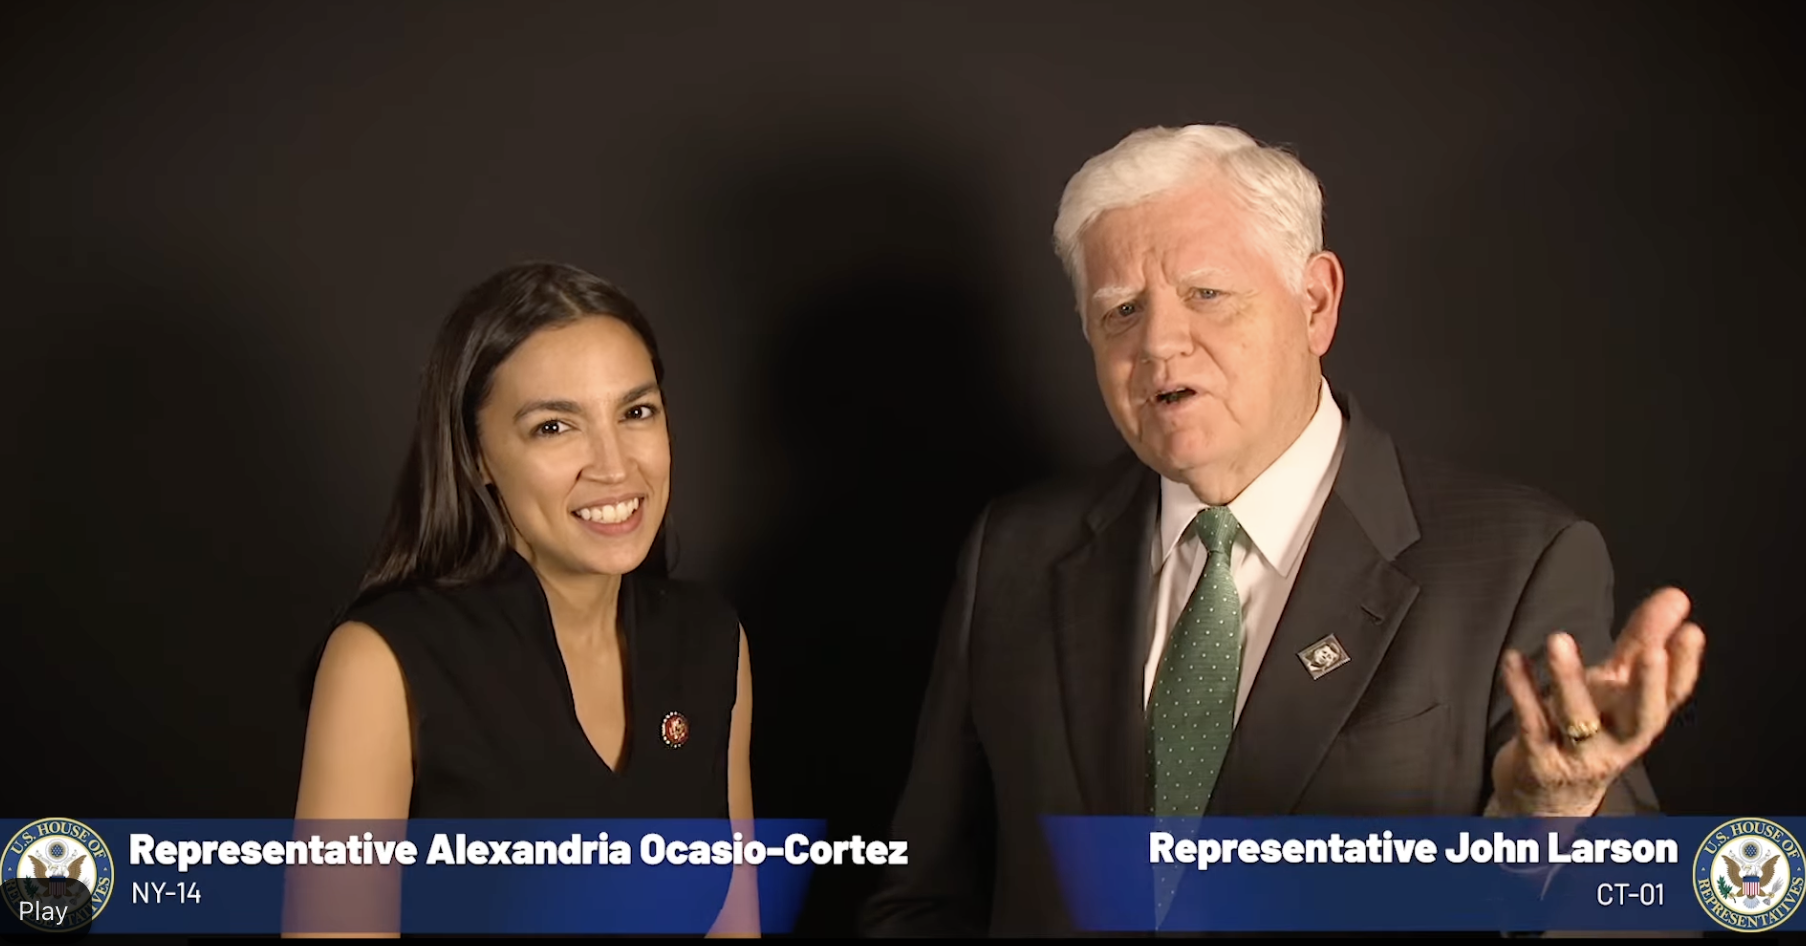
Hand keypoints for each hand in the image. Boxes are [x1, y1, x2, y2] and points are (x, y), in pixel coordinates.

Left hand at [1490, 587, 1704, 816]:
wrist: (1545, 799)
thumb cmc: (1587, 732)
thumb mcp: (1616, 688)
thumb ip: (1642, 641)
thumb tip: (1676, 596)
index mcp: (1640, 721)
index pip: (1671, 697)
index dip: (1685, 667)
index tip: (1692, 632)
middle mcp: (1617, 742)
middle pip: (1641, 718)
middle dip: (1648, 686)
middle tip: (1651, 651)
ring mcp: (1578, 756)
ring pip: (1578, 719)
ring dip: (1569, 680)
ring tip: (1559, 639)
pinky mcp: (1538, 761)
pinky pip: (1530, 722)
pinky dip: (1522, 689)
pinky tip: (1514, 659)